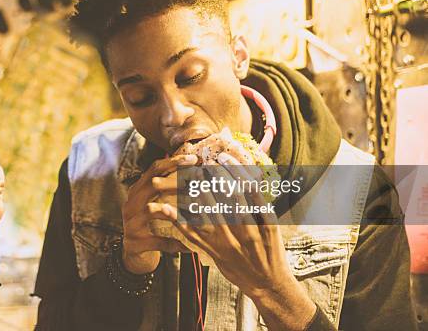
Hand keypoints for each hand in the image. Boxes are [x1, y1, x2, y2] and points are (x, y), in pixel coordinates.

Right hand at [122, 154, 197, 273]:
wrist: (134, 255)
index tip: (193, 159)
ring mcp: (130, 224)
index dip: (172, 162)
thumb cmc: (150, 226)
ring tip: (192, 212)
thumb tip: (192, 169)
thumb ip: (167, 189)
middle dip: (175, 179)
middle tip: (196, 177)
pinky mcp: (134, 243)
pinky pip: (157, 241)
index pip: (153, 170)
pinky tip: (188, 247)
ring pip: (150, 210)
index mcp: (137, 192)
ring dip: (173, 210)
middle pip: (151, 184)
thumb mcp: (156, 204)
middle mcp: (131, 204)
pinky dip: (174, 244)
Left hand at [152, 135, 315, 330]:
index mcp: (259, 222)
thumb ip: (260, 204)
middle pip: (224, 199)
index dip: (234, 173)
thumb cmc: (272, 253)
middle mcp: (242, 232)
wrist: (267, 284)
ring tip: (184, 178)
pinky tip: (168, 208)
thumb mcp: (272, 227)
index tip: (223, 157)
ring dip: (195, 195)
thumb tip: (249, 177)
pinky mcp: (214, 253)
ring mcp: (226, 243)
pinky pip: (194, 236)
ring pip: (207, 214)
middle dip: (212, 179)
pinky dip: (181, 221)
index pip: (246, 192)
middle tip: (201, 161)